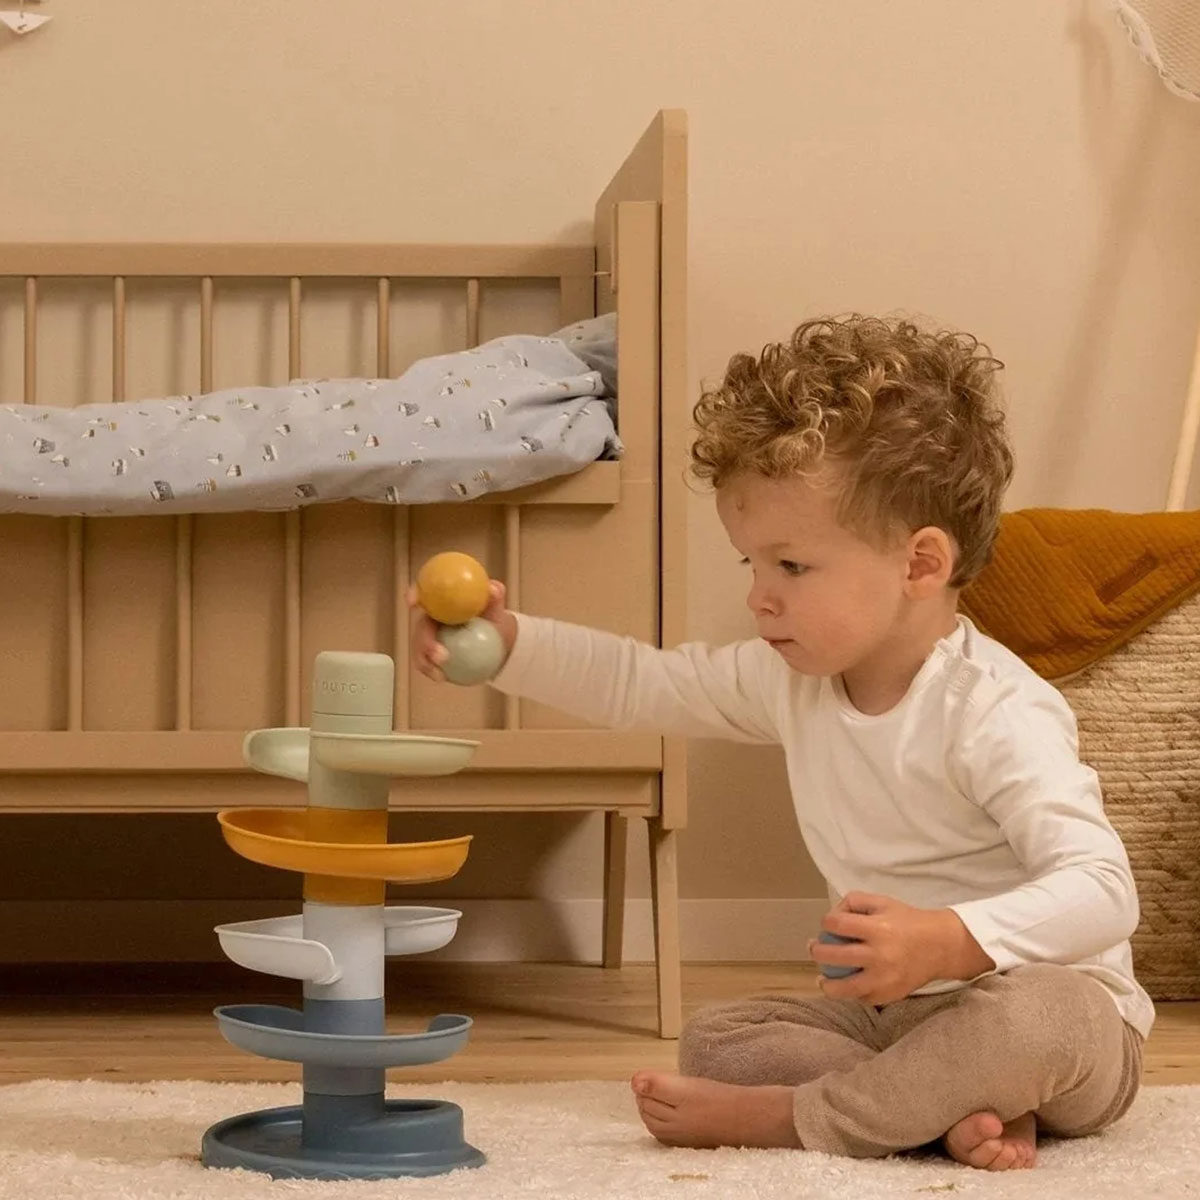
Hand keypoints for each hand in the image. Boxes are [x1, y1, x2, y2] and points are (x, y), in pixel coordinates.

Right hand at [408, 578, 516, 682]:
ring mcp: (428, 636)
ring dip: (425, 661)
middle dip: (425, 641)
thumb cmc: (491, 614)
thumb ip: (495, 593)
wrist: (495, 637)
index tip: (413, 602)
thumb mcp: (495, 603)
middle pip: (420, 626)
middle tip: (442, 656)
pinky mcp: (430, 653)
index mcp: (441, 598)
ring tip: (439, 674)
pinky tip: (441, 678)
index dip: (414, 594)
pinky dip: (431, 671)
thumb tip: (493, 589)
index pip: (424, 592)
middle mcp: (430, 616)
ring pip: (419, 647)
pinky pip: (426, 662)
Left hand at [807, 892, 993, 1005]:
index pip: (837, 925)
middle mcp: (880, 955)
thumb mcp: (882, 901)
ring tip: (822, 980)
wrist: (940, 946)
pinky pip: (863, 998)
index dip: (826, 923)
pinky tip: (846, 986)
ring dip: (828, 984)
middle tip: (814, 948)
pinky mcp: (890, 995)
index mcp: (877, 928)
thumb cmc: (906, 921)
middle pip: (834, 956)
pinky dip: (852, 994)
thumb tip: (831, 917)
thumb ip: (854, 902)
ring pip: (845, 988)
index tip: (826, 925)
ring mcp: (884, 979)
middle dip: (817, 951)